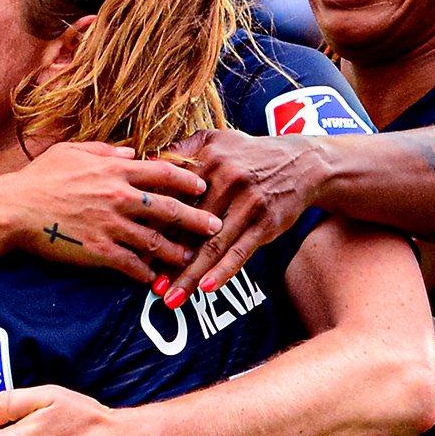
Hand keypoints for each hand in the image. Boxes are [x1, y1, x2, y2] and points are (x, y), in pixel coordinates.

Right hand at [0, 142, 218, 282]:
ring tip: (191, 257)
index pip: (162, 173)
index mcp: (114, 169)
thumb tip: (130, 151)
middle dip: (196, 218)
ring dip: (178, 251)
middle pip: (169, 209)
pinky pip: (132, 265)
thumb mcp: (72, 151)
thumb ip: (105, 150)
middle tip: (215, 225)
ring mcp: (111, 225)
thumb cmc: (39, 177)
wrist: (14, 209)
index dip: (187, 180)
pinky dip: (147, 273)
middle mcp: (119, 197)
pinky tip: (156, 278)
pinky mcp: (99, 251)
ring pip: (157, 241)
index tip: (202, 186)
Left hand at [157, 130, 325, 306]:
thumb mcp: (217, 138)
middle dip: (163, 255)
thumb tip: (145, 159)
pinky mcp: (265, 222)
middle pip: (186, 224)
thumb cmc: (250, 154)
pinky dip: (222, 271)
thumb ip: (182, 147)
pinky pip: (240, 252)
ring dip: (188, 275)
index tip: (131, 243)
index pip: (170, 194)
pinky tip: (205, 288)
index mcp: (207, 159)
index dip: (150, 221)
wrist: (303, 162)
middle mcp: (226, 179)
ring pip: (211, 245)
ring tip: (169, 297)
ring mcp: (247, 203)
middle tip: (146, 280)